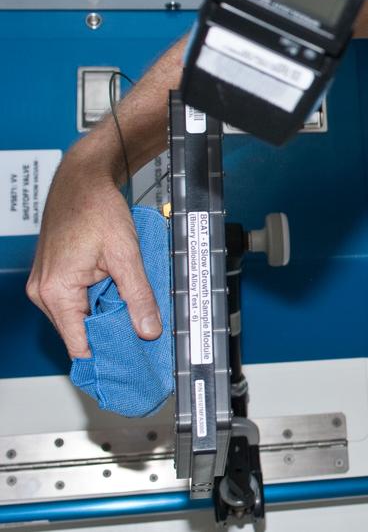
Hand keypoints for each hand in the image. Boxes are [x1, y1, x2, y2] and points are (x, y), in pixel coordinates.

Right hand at [26, 152, 160, 359]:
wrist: (83, 181)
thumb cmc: (97, 209)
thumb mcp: (127, 255)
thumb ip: (138, 296)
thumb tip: (148, 330)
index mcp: (56, 291)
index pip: (78, 344)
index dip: (106, 354)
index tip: (131, 362)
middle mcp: (43, 292)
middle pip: (79, 331)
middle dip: (111, 332)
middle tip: (144, 334)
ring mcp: (45, 284)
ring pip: (80, 315)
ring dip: (105, 313)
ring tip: (134, 308)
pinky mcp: (53, 276)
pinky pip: (76, 300)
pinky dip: (98, 300)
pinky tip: (118, 293)